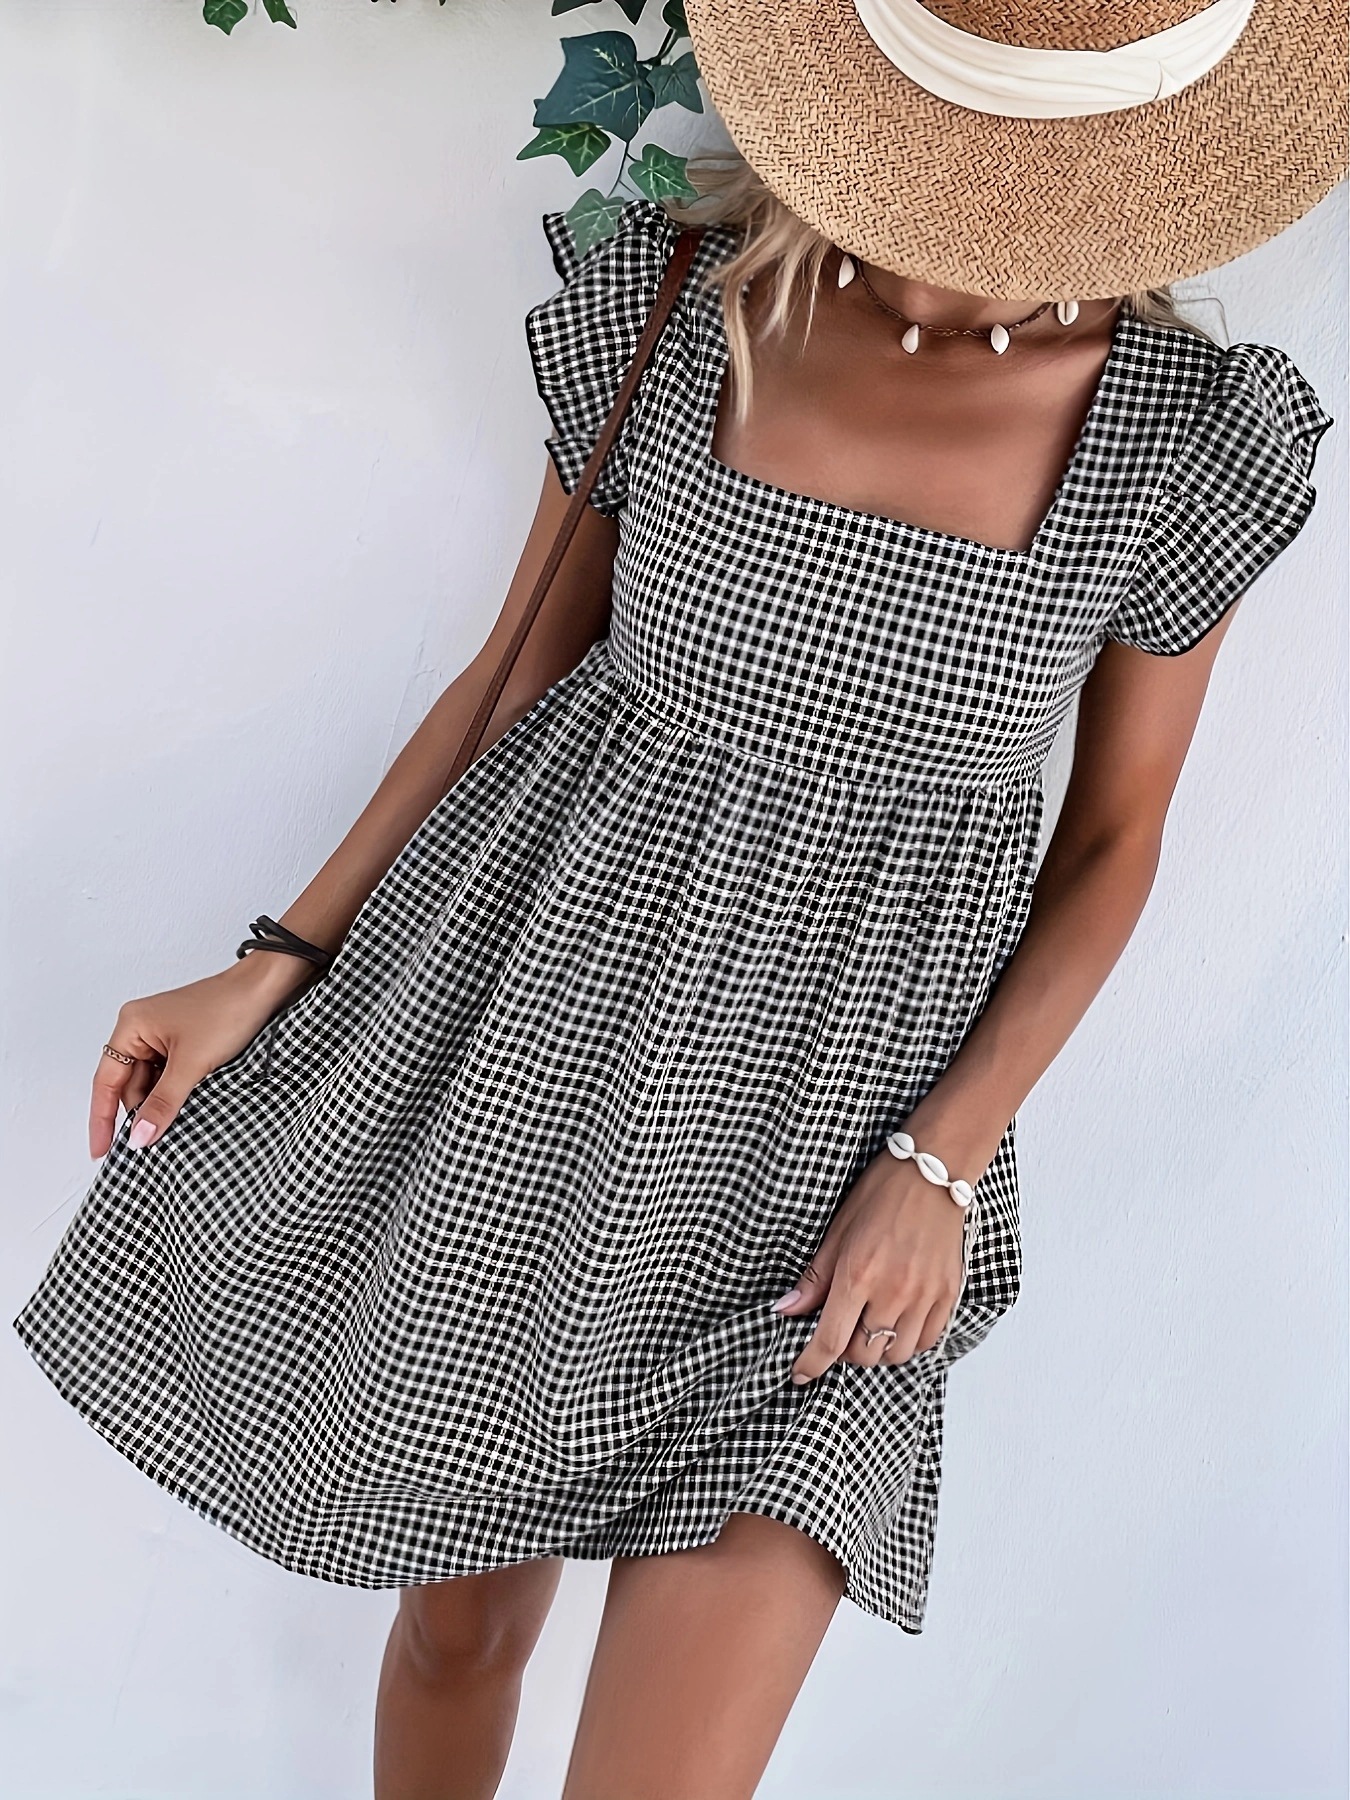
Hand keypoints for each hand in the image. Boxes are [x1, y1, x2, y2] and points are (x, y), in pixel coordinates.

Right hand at [90, 951, 316, 1158]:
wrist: (266, 988)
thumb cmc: (229, 1008)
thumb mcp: (193, 1064)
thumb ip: (163, 1103)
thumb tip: (139, 1136)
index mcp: (131, 1026)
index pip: (106, 1082)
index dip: (102, 1120)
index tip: (101, 1151)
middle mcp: (141, 1029)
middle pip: (129, 1085)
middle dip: (141, 1112)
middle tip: (150, 1143)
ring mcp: (163, 1035)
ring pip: (152, 1083)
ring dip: (162, 1103)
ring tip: (176, 1123)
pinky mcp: (184, 1042)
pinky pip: (170, 1076)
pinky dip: (176, 1094)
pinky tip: (188, 1107)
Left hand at [773, 1149, 970, 1381]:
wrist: (933, 1172)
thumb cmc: (882, 1194)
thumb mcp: (837, 1231)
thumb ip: (814, 1279)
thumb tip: (786, 1311)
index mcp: (858, 1274)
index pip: (830, 1341)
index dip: (811, 1364)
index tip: (800, 1374)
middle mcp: (893, 1291)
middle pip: (864, 1354)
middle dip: (846, 1351)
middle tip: (840, 1330)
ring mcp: (925, 1296)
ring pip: (896, 1355)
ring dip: (878, 1350)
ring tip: (870, 1326)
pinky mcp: (948, 1295)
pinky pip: (927, 1341)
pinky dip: (908, 1342)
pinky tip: (898, 1322)